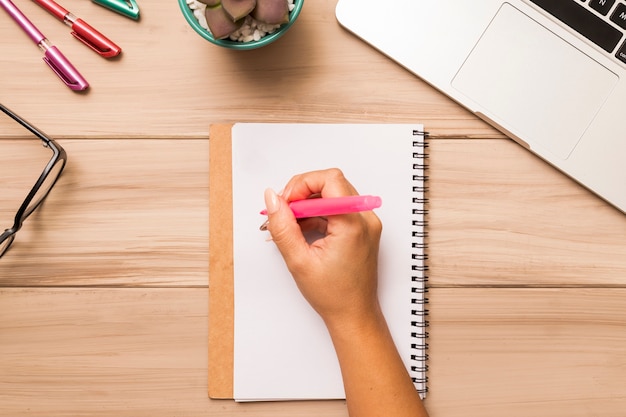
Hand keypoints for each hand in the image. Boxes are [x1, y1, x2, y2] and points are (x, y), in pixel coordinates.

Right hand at [263, 168, 382, 327]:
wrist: (353, 315)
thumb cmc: (333, 295)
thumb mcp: (299, 260)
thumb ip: (283, 226)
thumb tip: (272, 199)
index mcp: (353, 224)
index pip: (329, 179)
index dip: (302, 184)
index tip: (285, 202)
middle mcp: (365, 218)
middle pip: (331, 184)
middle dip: (302, 193)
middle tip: (283, 211)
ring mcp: (365, 223)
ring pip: (332, 195)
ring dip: (307, 204)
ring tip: (287, 225)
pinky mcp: (361, 229)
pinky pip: (336, 209)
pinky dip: (316, 215)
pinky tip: (299, 230)